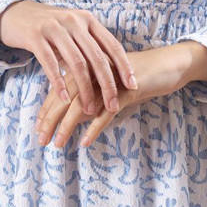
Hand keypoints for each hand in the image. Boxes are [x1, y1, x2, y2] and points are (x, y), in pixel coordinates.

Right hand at [0, 0, 136, 115]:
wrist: (18, 14)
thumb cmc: (52, 28)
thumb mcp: (74, 29)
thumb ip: (91, 44)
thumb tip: (114, 71)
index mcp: (87, 19)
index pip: (112, 44)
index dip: (124, 66)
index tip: (133, 85)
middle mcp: (74, 21)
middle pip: (97, 57)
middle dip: (107, 85)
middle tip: (113, 106)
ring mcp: (54, 28)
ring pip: (76, 63)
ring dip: (85, 90)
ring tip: (89, 109)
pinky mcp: (36, 37)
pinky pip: (50, 63)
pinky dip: (59, 83)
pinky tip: (64, 99)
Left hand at [35, 45, 188, 148]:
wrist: (169, 64)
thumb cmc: (137, 76)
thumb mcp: (110, 84)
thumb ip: (91, 95)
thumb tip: (71, 116)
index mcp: (90, 63)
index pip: (62, 85)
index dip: (48, 106)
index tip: (37, 126)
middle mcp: (97, 68)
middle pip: (66, 93)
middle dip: (50, 117)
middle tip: (40, 139)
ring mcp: (111, 78)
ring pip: (82, 102)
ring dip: (67, 124)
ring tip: (57, 143)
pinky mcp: (128, 89)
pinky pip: (107, 110)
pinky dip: (94, 127)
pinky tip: (85, 141)